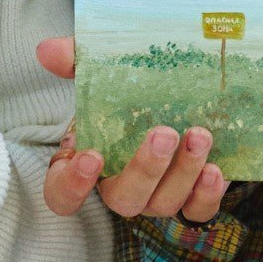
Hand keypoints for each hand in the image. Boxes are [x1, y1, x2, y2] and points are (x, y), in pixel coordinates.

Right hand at [35, 36, 229, 224]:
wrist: (176, 99)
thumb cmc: (126, 94)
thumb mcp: (99, 74)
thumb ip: (73, 62)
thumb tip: (47, 50)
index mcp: (86, 165)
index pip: (63, 194)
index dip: (73, 185)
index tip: (91, 156)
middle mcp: (120, 188)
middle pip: (124, 199)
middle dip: (145, 168)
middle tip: (164, 132)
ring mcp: (157, 198)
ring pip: (165, 203)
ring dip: (184, 172)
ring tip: (200, 135)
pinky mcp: (192, 199)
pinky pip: (197, 211)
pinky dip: (206, 195)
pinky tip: (215, 170)